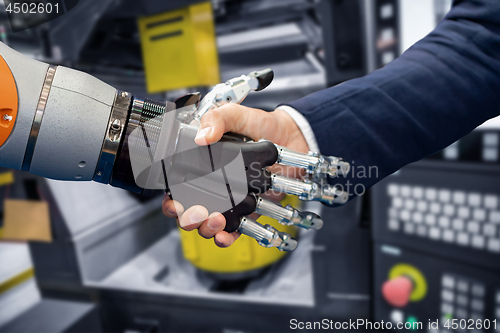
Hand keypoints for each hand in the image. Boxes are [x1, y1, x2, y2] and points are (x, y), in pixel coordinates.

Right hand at [162, 103, 308, 246]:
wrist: (292, 137)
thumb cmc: (261, 125)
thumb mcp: (236, 115)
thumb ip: (218, 119)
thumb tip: (202, 137)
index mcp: (201, 165)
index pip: (177, 187)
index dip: (171, 199)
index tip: (174, 202)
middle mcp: (212, 186)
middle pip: (188, 211)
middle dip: (187, 219)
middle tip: (196, 213)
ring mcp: (229, 200)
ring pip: (207, 224)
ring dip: (206, 228)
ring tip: (216, 220)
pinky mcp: (247, 211)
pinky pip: (233, 230)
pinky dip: (226, 238)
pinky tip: (225, 236)